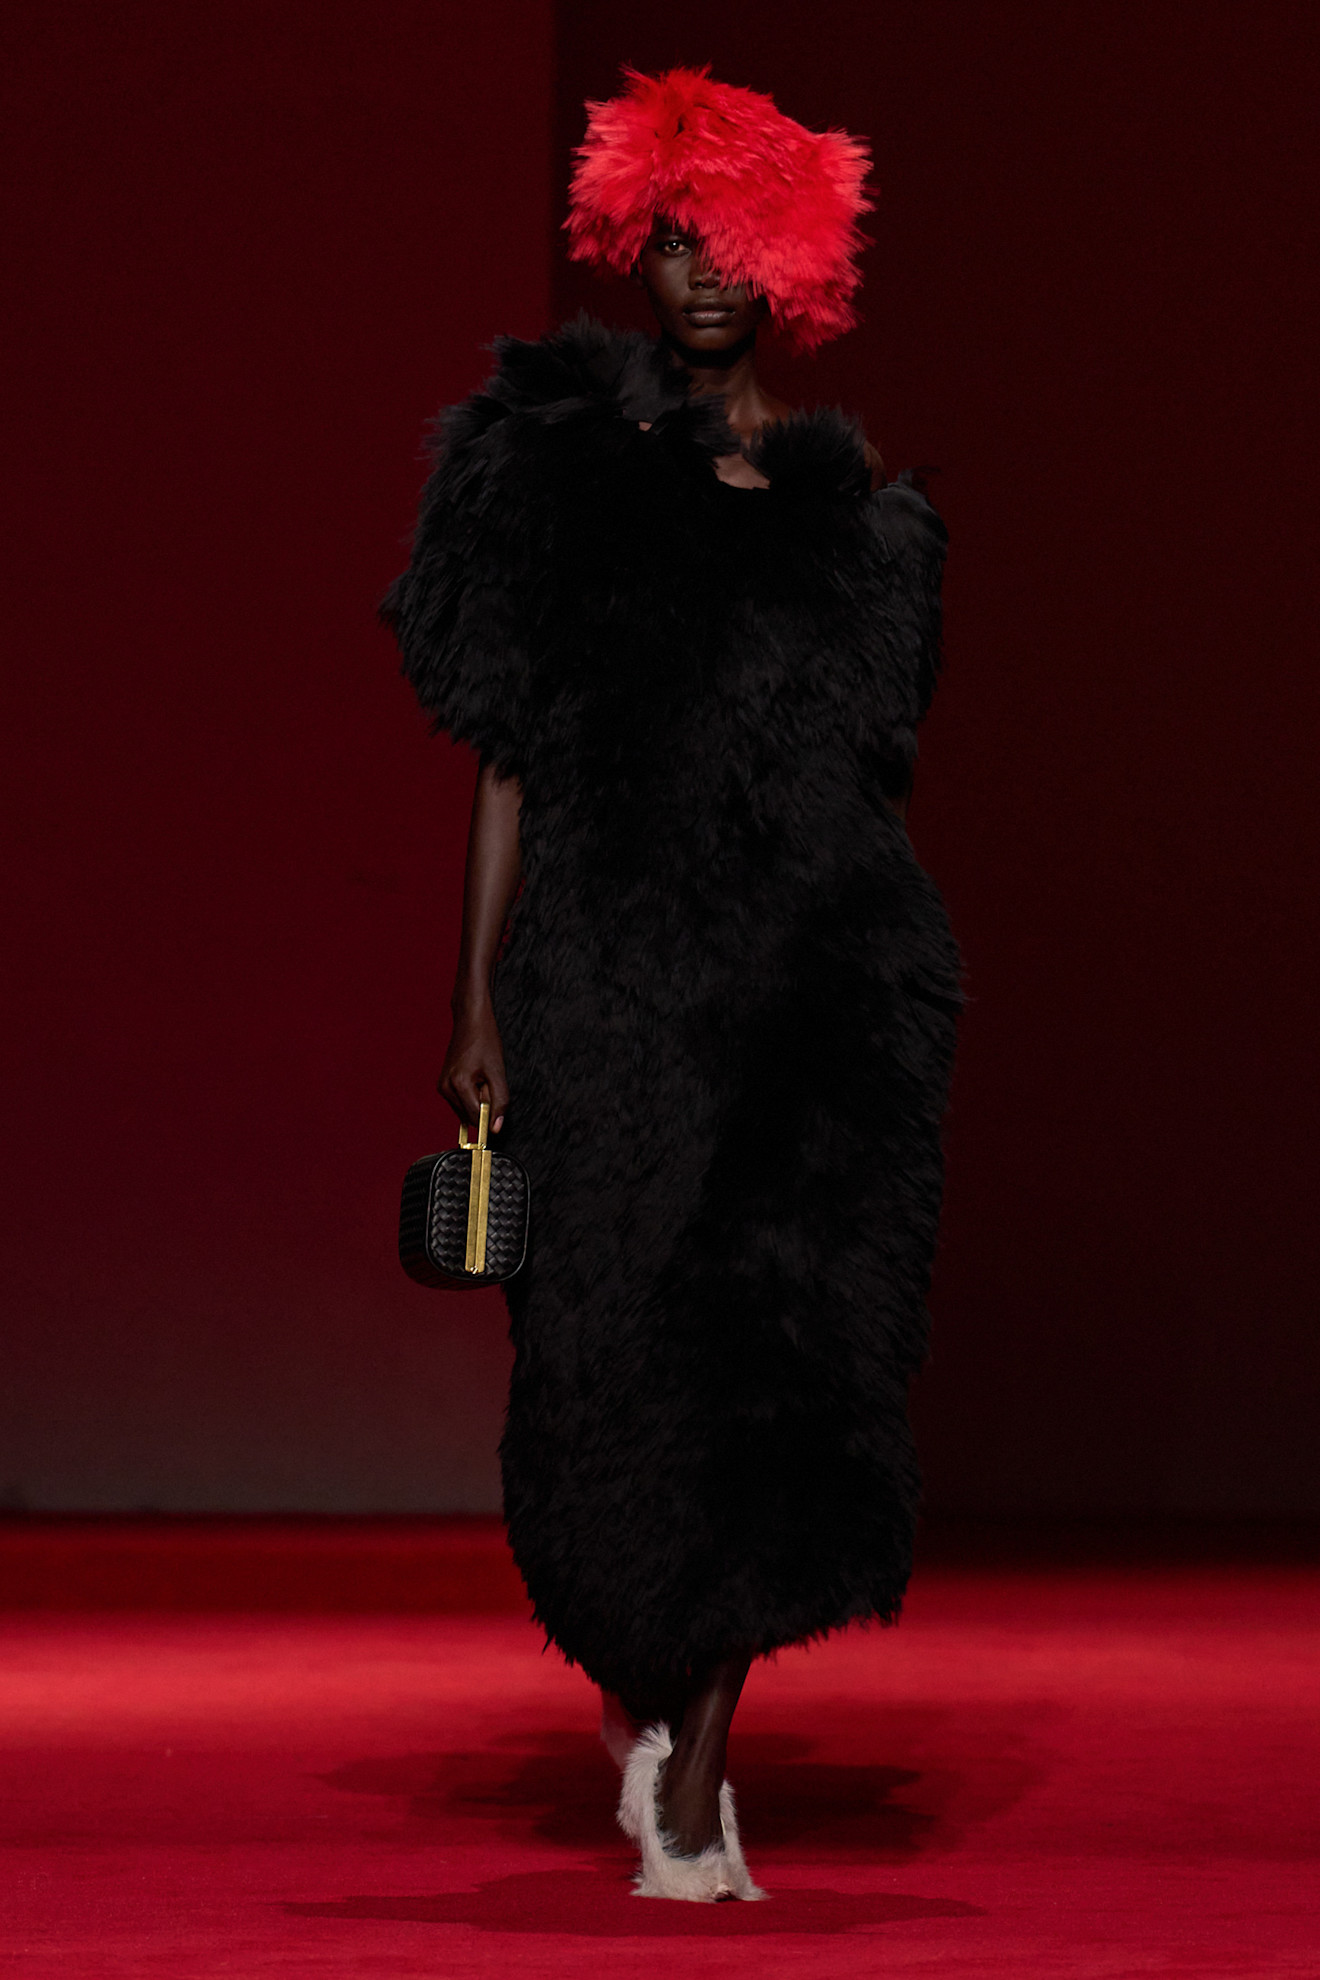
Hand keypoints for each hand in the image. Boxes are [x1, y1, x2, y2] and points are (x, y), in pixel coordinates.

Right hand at [437, 997, 509, 1133]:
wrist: (470, 1020)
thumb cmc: (484, 1041)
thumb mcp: (498, 1071)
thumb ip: (500, 1101)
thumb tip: (496, 1128)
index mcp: (458, 1084)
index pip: (476, 1118)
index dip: (491, 1117)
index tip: (498, 1107)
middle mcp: (446, 1088)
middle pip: (470, 1116)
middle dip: (484, 1105)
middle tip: (489, 1081)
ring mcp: (442, 1086)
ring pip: (466, 1110)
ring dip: (478, 1099)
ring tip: (482, 1076)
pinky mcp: (443, 1084)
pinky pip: (461, 1101)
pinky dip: (472, 1094)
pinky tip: (476, 1076)